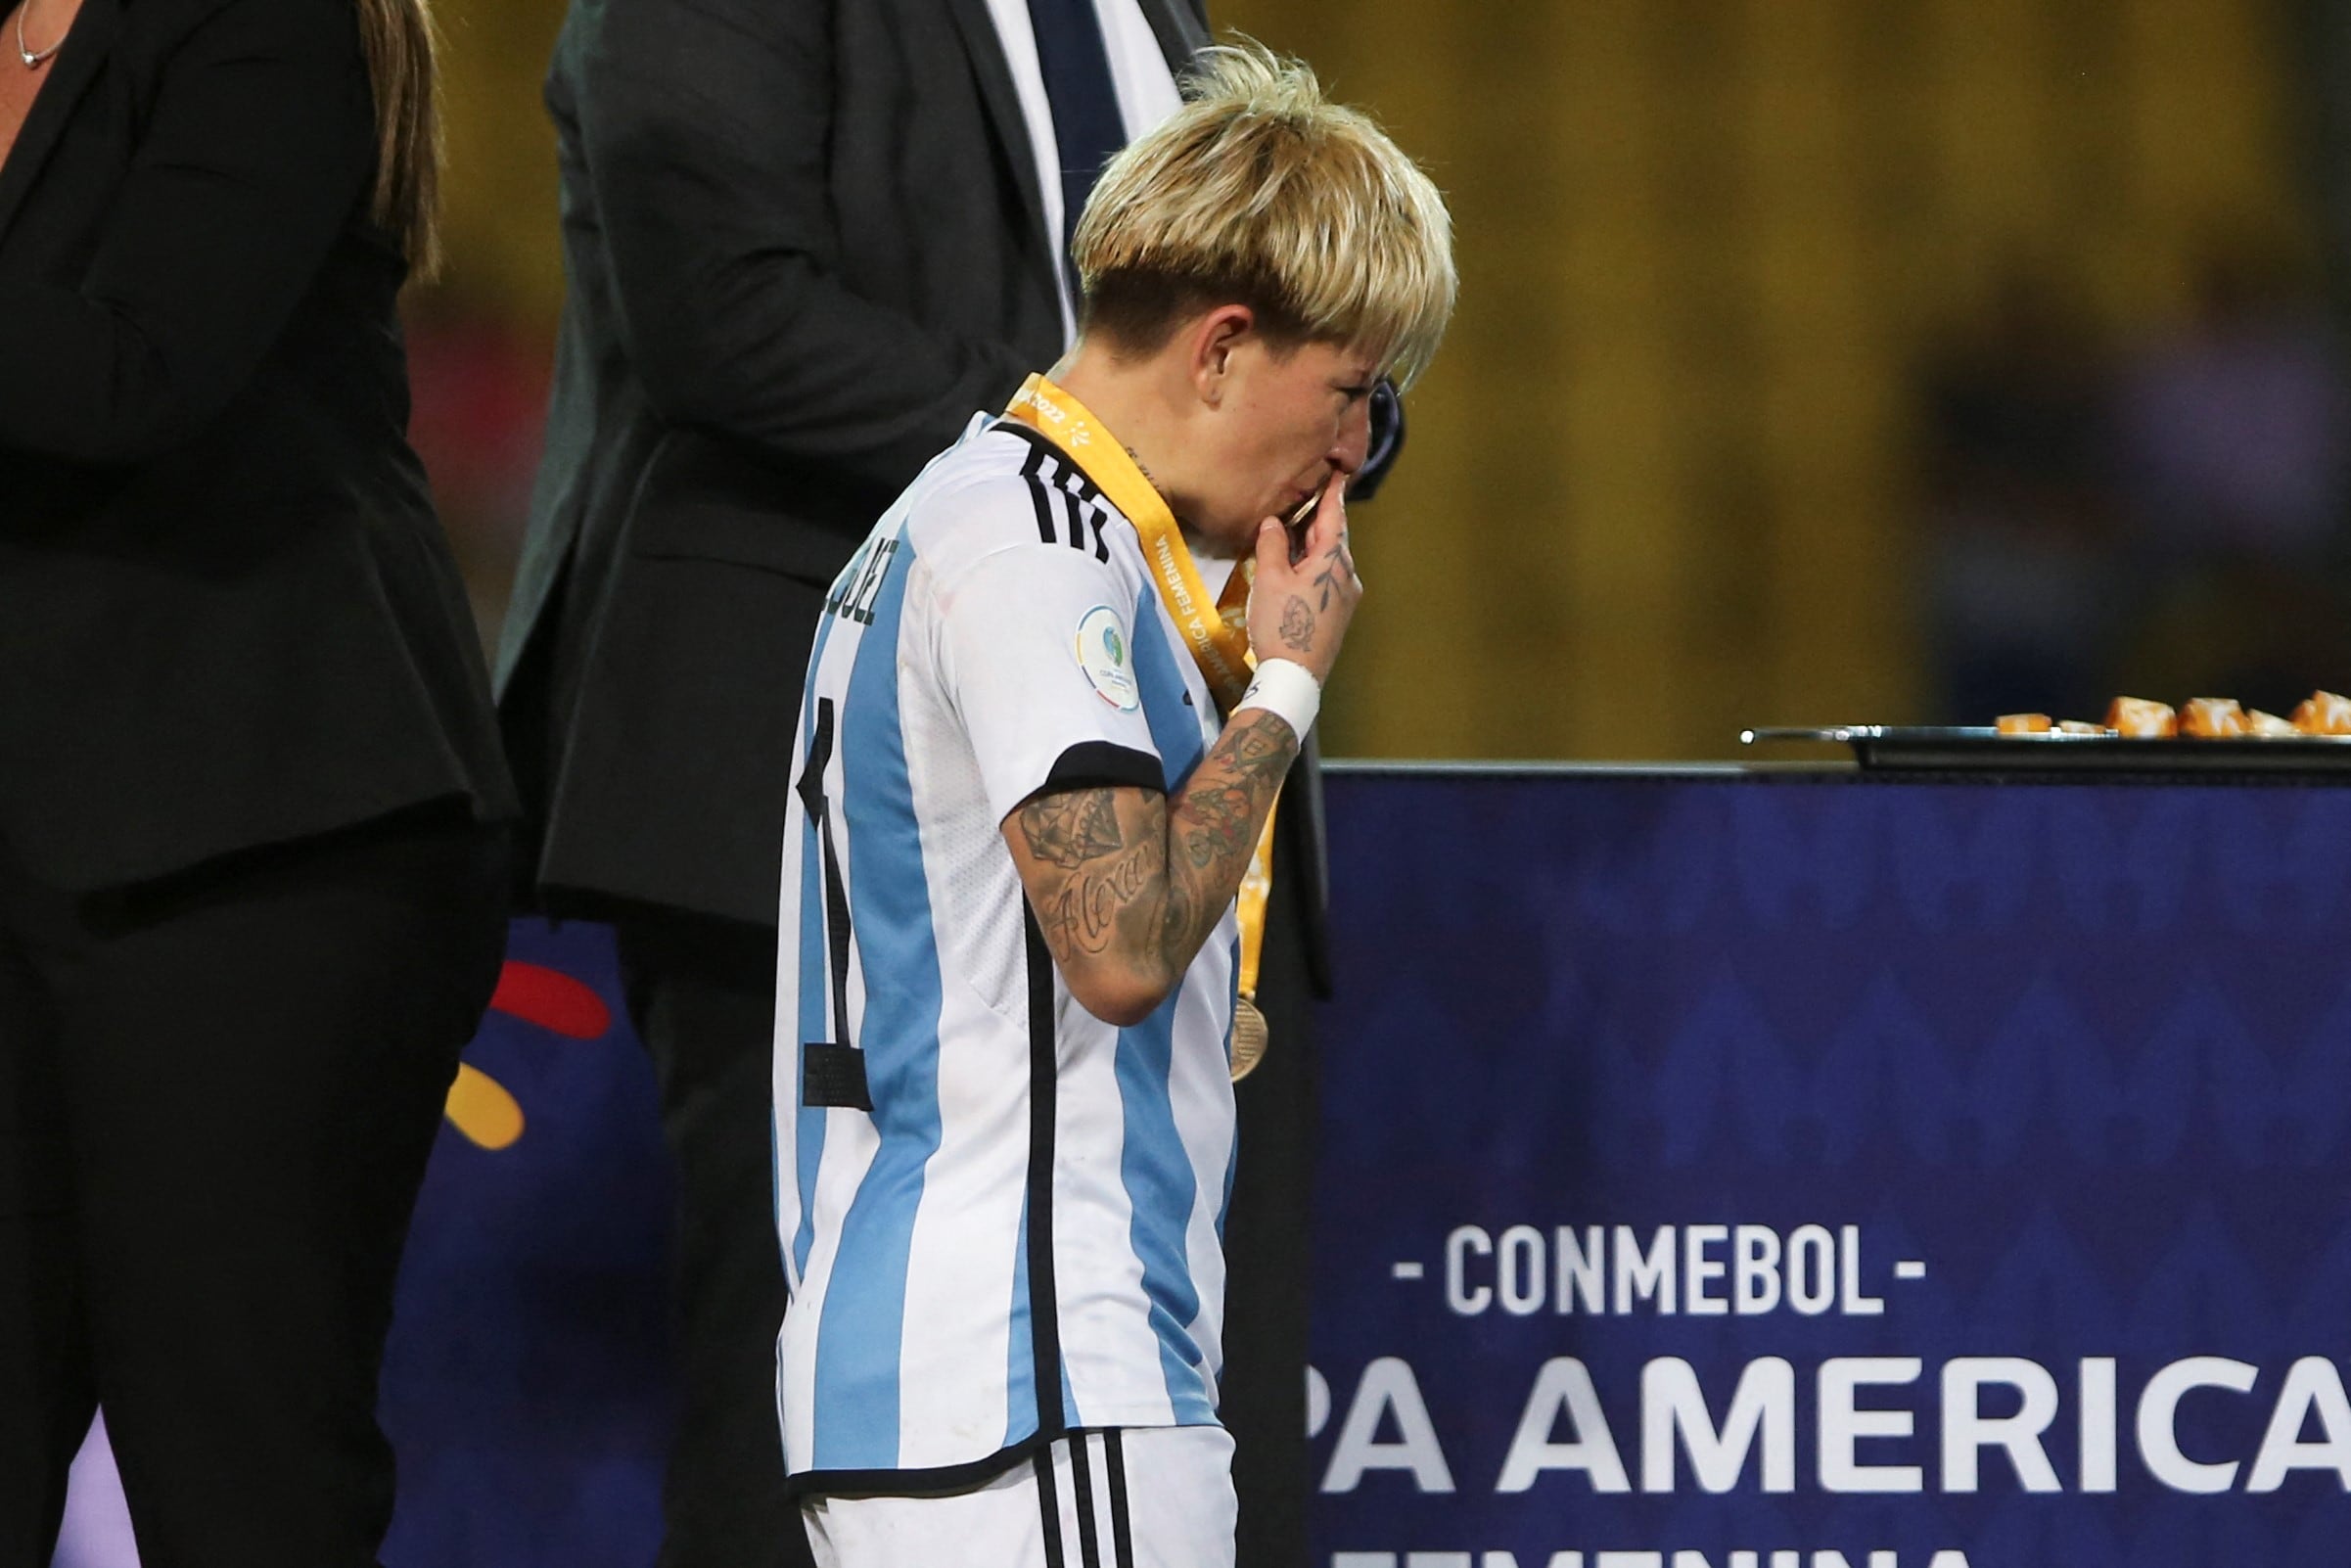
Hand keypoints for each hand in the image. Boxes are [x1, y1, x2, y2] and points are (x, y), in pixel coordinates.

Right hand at [1247, 475, 1360, 684]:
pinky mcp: (1338, 616)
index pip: (1334, 516)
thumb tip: (1274, 523)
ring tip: (1290, 533)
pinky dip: (1312, 566)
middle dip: (1316, 520)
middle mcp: (1347, 576)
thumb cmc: (1282, 624)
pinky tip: (1294, 568)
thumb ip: (1273, 545)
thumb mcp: (1269, 579)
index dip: (1332, 493)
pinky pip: (1327, 580)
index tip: (1338, 473)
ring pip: (1329, 561)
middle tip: (1300, 500)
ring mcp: (1346, 598)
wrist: (1295, 676)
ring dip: (1311, 545)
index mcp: (1334, 560)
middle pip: (1332, 538)